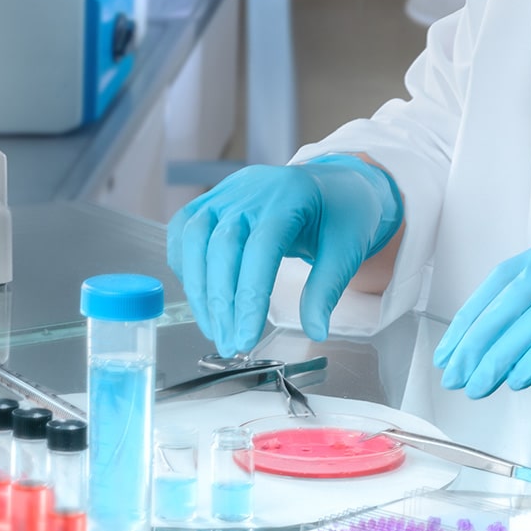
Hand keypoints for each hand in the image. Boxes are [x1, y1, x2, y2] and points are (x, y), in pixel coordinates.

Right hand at [167, 155, 401, 356]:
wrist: (330, 185)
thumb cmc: (341, 216)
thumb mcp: (346, 250)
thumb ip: (326, 289)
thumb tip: (315, 331)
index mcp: (289, 198)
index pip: (260, 250)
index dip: (249, 297)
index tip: (246, 338)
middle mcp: (251, 190)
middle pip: (222, 247)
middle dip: (221, 302)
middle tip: (230, 345)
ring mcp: (227, 192)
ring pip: (194, 238)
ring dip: (198, 289)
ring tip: (214, 329)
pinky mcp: (212, 200)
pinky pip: (185, 231)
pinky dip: (186, 265)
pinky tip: (200, 296)